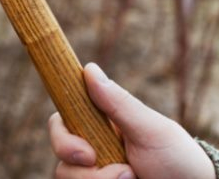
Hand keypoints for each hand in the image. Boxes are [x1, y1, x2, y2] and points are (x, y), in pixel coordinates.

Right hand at [49, 63, 213, 178]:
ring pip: (66, 174)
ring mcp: (92, 173)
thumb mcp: (151, 130)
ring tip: (130, 178)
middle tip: (93, 159)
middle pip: (59, 147)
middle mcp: (91, 149)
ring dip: (97, 178)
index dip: (61, 131)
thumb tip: (90, 69)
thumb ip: (118, 103)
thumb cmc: (178, 160)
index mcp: (100, 126)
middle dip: (72, 153)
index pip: (63, 119)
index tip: (81, 145)